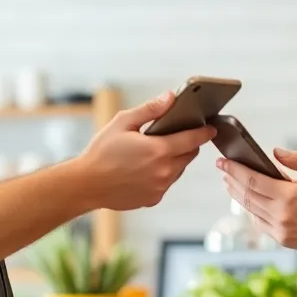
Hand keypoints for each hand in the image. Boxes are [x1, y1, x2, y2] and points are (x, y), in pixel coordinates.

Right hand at [80, 91, 216, 209]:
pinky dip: (162, 175)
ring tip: (155, 152)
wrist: (86, 185)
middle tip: (176, 136)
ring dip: (175, 160)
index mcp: (159, 150)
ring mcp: (159, 188)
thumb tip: (170, 97)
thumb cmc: (101, 152)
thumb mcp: (123, 122)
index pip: (193, 139)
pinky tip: (145, 168)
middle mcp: (164, 171)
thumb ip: (150, 109)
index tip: (211, 128)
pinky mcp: (153, 199)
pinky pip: (166, 184)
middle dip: (188, 144)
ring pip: (178, 170)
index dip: (204, 132)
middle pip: (189, 155)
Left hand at [217, 148, 296, 254]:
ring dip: (238, 196)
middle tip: (222, 169)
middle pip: (246, 196)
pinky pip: (261, 224)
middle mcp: (281, 215)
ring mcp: (281, 231)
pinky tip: (249, 202)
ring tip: (230, 183)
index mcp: (289, 196)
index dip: (235, 170)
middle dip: (231, 180)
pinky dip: (252, 211)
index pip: (252, 181)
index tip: (223, 161)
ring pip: (251, 211)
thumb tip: (275, 152)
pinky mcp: (285, 241)